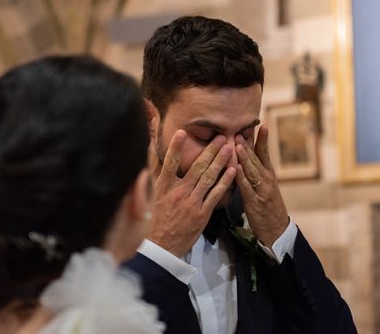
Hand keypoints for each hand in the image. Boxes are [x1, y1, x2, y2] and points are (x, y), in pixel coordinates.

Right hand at [149, 130, 236, 256]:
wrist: (161, 247)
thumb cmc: (154, 220)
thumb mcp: (148, 196)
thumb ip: (150, 175)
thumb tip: (148, 155)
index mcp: (163, 188)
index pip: (169, 163)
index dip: (175, 147)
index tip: (182, 132)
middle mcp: (178, 193)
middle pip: (196, 167)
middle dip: (209, 150)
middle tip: (220, 136)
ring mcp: (192, 203)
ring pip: (208, 178)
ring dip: (220, 161)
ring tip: (229, 148)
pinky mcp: (202, 213)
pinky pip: (215, 195)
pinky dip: (224, 182)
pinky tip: (232, 171)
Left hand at [235, 124, 288, 248]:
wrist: (276, 229)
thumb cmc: (266, 206)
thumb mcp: (263, 185)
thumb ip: (254, 170)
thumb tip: (244, 154)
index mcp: (268, 174)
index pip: (265, 152)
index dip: (263, 138)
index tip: (262, 124)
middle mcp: (267, 179)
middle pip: (257, 158)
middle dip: (249, 144)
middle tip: (242, 129)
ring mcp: (262, 190)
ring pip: (252, 171)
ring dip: (245, 157)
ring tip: (238, 144)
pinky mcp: (255, 202)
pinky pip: (247, 188)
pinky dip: (241, 178)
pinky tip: (236, 169)